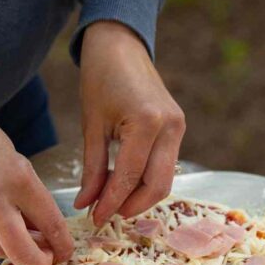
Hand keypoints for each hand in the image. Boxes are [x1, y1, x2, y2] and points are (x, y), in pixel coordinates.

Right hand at [0, 81, 72, 264]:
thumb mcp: (10, 156)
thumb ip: (25, 192)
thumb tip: (38, 227)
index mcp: (17, 178)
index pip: (50, 222)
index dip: (61, 244)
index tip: (64, 251)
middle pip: (22, 252)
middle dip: (39, 264)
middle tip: (45, 262)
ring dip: (12, 249)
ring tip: (18, 237)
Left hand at [76, 21, 185, 226]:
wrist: (121, 45)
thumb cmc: (100, 78)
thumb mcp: (91, 125)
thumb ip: (92, 169)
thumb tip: (86, 205)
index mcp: (146, 122)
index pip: (129, 176)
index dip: (111, 203)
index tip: (93, 218)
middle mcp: (170, 126)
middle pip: (157, 186)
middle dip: (131, 206)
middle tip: (105, 214)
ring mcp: (179, 127)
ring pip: (164, 179)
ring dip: (139, 196)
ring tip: (111, 201)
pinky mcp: (178, 128)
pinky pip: (164, 165)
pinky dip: (145, 179)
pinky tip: (123, 183)